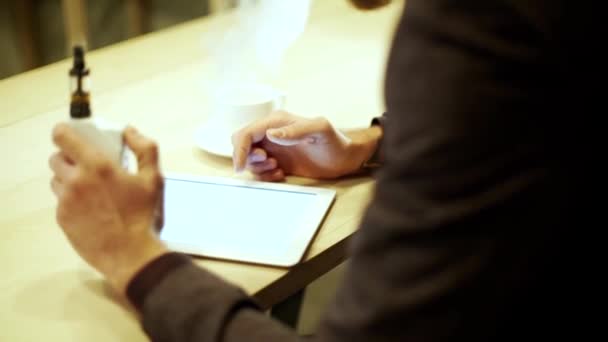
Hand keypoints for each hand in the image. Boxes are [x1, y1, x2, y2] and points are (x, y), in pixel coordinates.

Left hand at [49, 124, 167, 295]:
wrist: (131, 255)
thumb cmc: (144, 215)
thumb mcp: (155, 178)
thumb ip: (145, 149)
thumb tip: (129, 131)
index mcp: (96, 165)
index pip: (62, 137)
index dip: (65, 133)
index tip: (73, 137)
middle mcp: (75, 180)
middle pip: (56, 159)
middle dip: (69, 159)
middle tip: (88, 167)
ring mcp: (65, 201)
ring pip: (57, 181)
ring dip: (69, 180)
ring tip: (90, 191)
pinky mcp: (62, 219)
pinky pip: (61, 202)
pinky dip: (72, 201)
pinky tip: (91, 210)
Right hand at [231, 111, 381, 180]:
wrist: (346, 158)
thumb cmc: (336, 142)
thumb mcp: (320, 131)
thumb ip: (296, 130)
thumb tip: (270, 134)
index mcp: (277, 122)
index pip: (246, 133)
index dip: (239, 149)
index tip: (241, 166)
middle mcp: (272, 133)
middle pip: (242, 144)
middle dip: (248, 158)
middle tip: (269, 162)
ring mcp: (274, 148)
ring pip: (250, 159)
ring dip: (259, 168)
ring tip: (278, 168)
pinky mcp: (278, 161)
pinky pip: (260, 170)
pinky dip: (266, 175)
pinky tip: (282, 173)